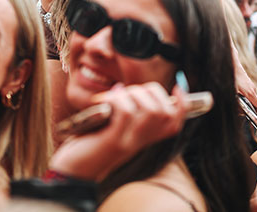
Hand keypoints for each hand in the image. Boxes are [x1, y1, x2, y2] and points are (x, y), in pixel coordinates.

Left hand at [49, 82, 196, 180]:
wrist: (74, 171)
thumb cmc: (89, 144)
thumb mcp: (110, 127)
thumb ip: (120, 111)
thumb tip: (121, 87)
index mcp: (144, 138)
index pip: (175, 122)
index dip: (182, 104)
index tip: (177, 86)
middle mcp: (141, 142)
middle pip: (166, 112)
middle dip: (153, 91)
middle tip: (130, 92)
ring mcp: (130, 142)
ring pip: (151, 110)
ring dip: (135, 93)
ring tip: (118, 95)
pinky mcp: (114, 142)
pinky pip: (126, 112)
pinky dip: (118, 99)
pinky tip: (105, 101)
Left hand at [235, 62, 256, 115]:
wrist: (231, 61)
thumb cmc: (231, 75)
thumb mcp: (231, 92)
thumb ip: (236, 104)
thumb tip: (240, 112)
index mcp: (250, 93)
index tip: (254, 119)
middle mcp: (252, 88)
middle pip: (254, 103)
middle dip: (248, 109)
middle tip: (240, 112)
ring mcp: (250, 84)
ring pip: (249, 97)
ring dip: (244, 102)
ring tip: (236, 103)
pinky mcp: (246, 81)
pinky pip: (246, 92)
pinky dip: (242, 95)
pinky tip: (234, 94)